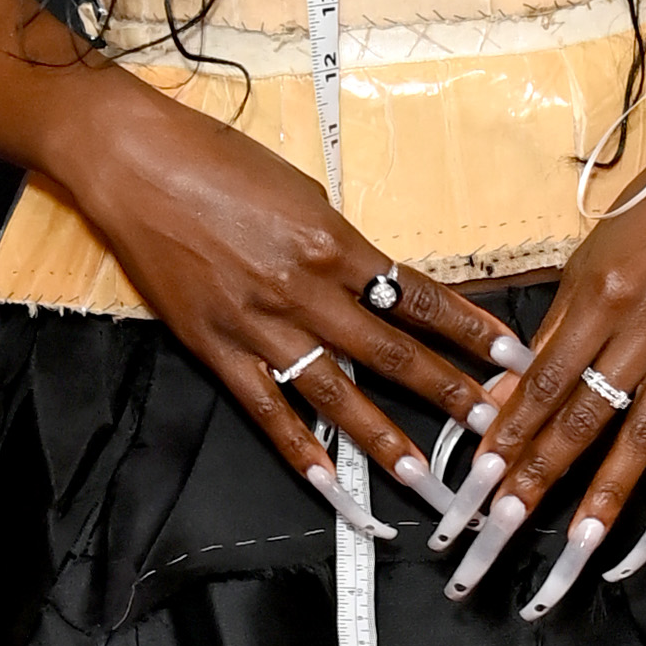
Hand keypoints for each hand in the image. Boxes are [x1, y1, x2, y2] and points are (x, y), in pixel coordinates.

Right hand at [46, 74, 517, 521]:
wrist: (134, 163)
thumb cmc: (215, 160)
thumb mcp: (300, 189)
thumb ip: (337, 242)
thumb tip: (369, 277)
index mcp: (333, 242)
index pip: (418, 295)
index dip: (470, 331)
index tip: (511, 359)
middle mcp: (304, 289)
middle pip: (391, 351)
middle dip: (447, 393)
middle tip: (491, 429)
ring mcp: (260, 325)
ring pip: (337, 393)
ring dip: (384, 440)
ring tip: (425, 477)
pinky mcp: (216, 349)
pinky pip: (268, 410)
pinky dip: (299, 452)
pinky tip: (331, 486)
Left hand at [434, 97, 645, 615]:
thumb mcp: (588, 261)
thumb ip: (551, 333)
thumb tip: (507, 396)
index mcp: (598, 299)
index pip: (543, 386)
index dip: (508, 441)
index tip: (476, 487)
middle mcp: (643, 329)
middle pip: (581, 422)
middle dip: (536, 484)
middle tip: (500, 535)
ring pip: (639, 438)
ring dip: (603, 500)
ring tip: (572, 553)